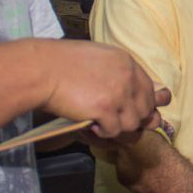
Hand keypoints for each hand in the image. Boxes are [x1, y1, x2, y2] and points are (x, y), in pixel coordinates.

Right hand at [40, 41, 170, 142]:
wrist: (42, 69)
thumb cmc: (62, 63)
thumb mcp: (98, 59)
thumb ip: (118, 74)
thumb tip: (133, 96)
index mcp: (127, 63)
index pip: (150, 90)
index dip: (142, 105)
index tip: (129, 112)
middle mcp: (128, 77)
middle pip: (146, 110)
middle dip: (131, 120)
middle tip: (112, 120)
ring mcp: (118, 94)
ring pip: (132, 124)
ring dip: (115, 128)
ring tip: (98, 122)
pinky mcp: (105, 109)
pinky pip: (114, 132)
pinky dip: (102, 133)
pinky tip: (90, 125)